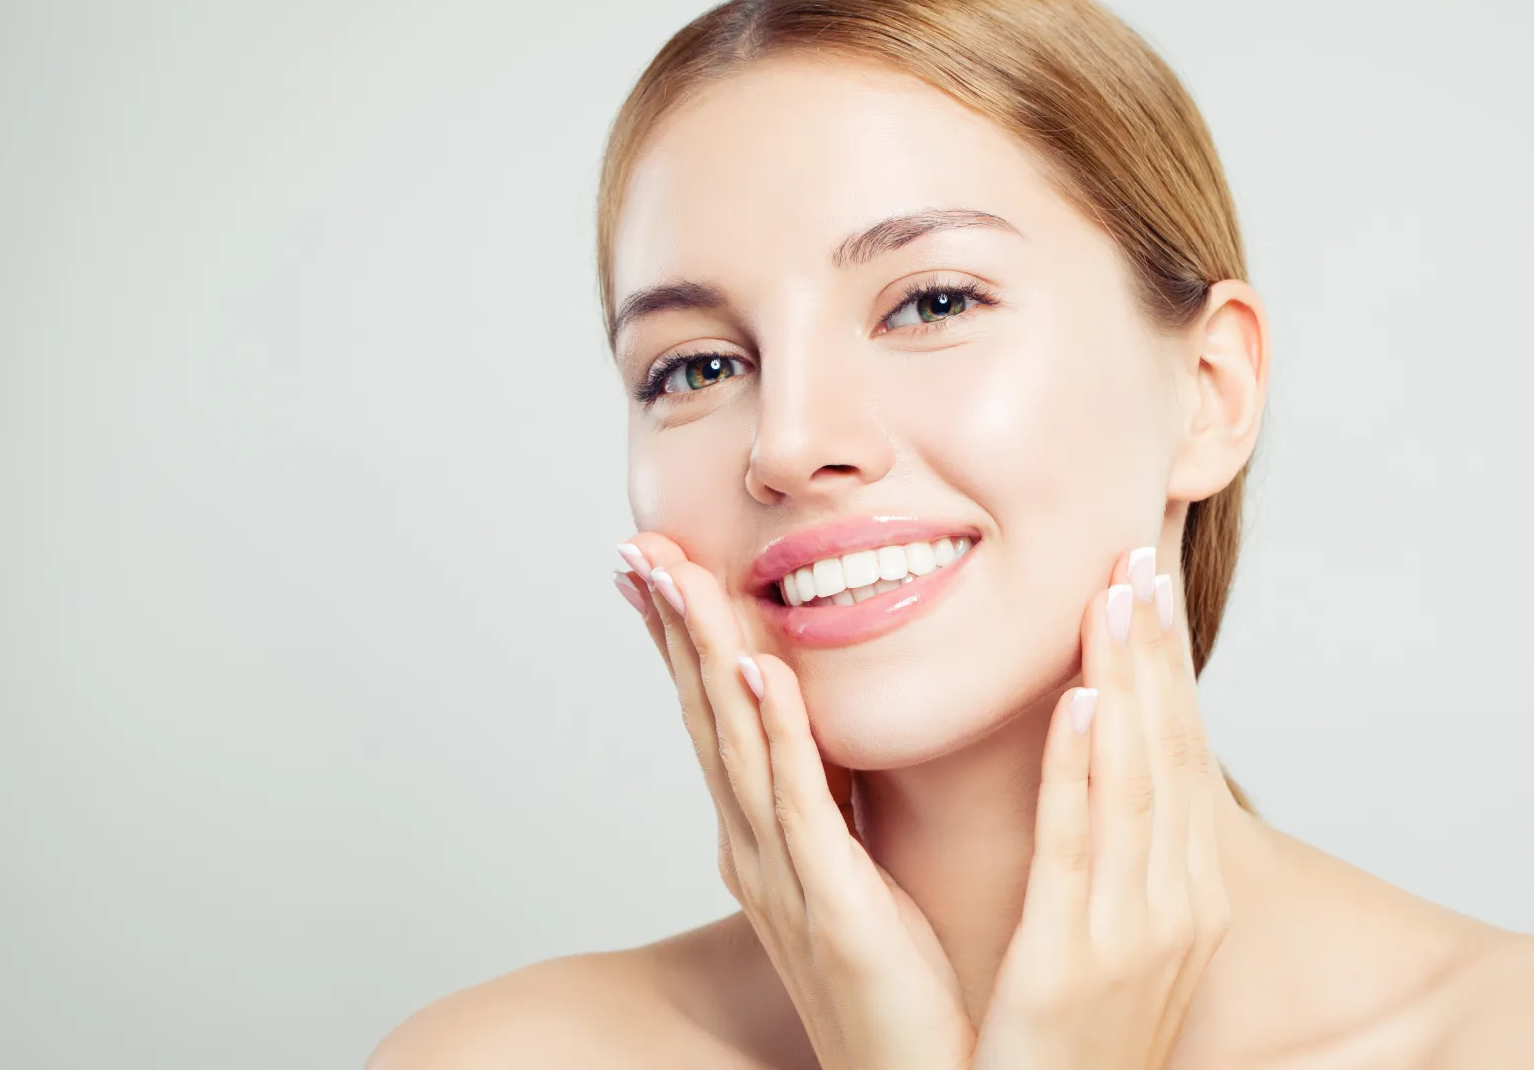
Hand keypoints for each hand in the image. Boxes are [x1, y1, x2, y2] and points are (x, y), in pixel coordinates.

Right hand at [613, 533, 973, 1069]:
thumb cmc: (897, 986)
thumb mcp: (856, 870)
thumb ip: (838, 802)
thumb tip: (833, 731)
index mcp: (767, 836)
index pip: (720, 716)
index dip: (687, 639)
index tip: (660, 564)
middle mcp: (756, 848)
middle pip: (706, 716)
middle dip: (674, 630)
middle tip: (637, 548)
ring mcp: (784, 874)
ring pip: (736, 742)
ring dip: (705, 654)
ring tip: (677, 577)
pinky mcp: (829, 903)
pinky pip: (798, 801)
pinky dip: (774, 731)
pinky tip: (756, 670)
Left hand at [972, 545, 1231, 1069]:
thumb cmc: (1069, 1049)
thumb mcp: (1111, 945)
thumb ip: (1113, 864)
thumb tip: (1102, 779)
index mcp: (1186, 900)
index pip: (1180, 759)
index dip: (1166, 670)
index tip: (1150, 587)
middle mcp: (1179, 908)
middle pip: (1170, 753)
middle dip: (1155, 652)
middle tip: (1140, 554)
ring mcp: (1138, 935)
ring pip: (1137, 781)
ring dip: (1129, 680)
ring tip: (1117, 594)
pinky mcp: (1078, 962)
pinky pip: (1084, 846)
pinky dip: (1088, 769)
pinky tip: (1085, 702)